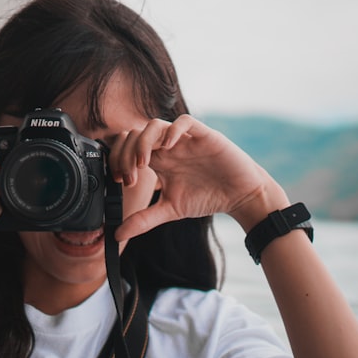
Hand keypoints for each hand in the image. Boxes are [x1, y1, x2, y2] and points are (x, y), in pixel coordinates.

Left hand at [109, 115, 289, 239]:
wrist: (241, 195)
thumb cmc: (206, 197)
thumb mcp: (170, 210)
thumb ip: (144, 219)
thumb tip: (117, 236)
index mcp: (158, 160)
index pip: (128, 149)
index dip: (118, 160)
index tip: (120, 181)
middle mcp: (168, 147)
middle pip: (135, 134)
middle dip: (126, 153)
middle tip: (129, 176)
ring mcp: (184, 140)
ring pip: (155, 125)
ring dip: (143, 142)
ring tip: (143, 164)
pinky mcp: (204, 136)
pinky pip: (185, 122)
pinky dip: (173, 130)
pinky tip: (169, 146)